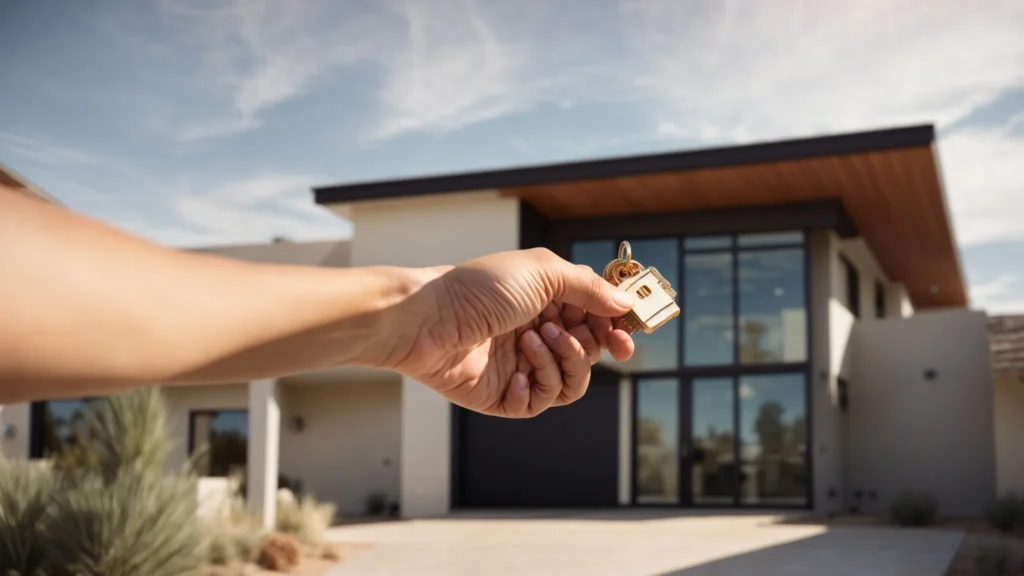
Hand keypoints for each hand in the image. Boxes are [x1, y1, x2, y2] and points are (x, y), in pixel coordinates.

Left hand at [391, 248, 635, 417]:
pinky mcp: (504, 396)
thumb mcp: (542, 272)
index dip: (616, 324)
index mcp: (548, 302)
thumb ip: (588, 287)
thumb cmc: (480, 288)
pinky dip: (535, 384)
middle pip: (591, 351)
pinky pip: (540, 401)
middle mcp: (538, 334)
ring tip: (532, 339)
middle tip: (584, 336)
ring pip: (572, 382)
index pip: (596, 317)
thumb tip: (625, 302)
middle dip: (593, 344)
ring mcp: (522, 367)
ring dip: (562, 360)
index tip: (630, 328)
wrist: (429, 320)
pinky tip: (513, 370)